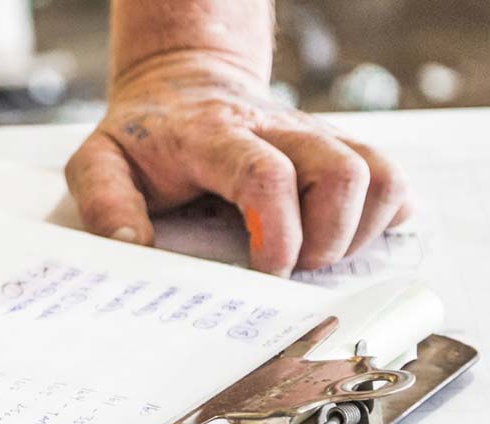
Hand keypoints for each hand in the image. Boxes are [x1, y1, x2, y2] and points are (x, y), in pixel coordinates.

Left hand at [65, 52, 410, 274]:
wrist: (182, 85)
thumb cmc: (145, 136)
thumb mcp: (99, 161)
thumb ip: (104, 202)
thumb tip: (131, 246)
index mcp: (215, 136)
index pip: (265, 174)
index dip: (279, 231)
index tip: (269, 271)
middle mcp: (277, 130)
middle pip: (341, 171)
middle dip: (329, 238)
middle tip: (294, 270)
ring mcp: (315, 137)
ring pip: (379, 173)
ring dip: (360, 231)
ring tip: (319, 257)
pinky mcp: (339, 149)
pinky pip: (390, 180)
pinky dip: (382, 218)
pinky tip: (343, 239)